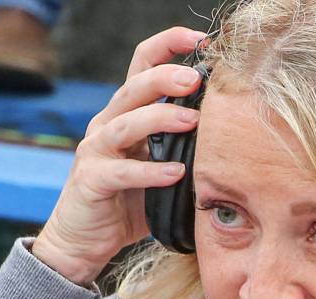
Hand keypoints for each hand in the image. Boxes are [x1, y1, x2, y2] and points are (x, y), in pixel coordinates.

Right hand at [33, 27, 206, 284]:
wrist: (83, 242)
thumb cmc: (127, 204)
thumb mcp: (160, 169)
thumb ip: (184, 149)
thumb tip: (233, 135)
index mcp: (125, 114)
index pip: (142, 66)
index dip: (168, 46)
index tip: (201, 39)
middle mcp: (107, 125)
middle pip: (134, 88)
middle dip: (166, 76)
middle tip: (197, 77)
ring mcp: (95, 151)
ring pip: (126, 123)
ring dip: (162, 118)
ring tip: (194, 121)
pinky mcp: (91, 181)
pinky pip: (121, 172)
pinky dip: (150, 171)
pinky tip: (176, 172)